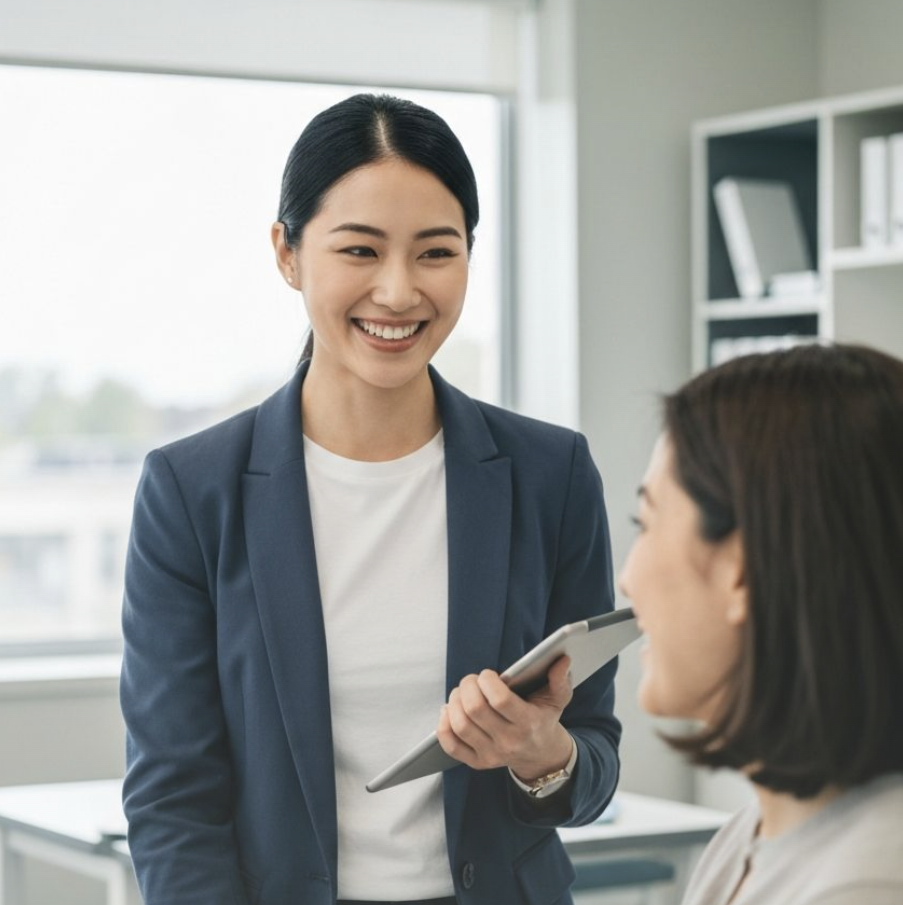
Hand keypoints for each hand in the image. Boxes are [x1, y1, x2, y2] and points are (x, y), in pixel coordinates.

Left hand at [436, 655, 573, 781]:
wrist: (541, 755)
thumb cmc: (544, 719)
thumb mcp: (557, 699)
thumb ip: (560, 679)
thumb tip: (562, 660)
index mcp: (528, 723)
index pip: (500, 701)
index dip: (488, 682)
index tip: (488, 674)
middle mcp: (509, 742)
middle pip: (475, 711)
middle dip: (467, 687)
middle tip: (471, 680)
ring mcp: (492, 754)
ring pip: (461, 726)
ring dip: (454, 702)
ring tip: (460, 692)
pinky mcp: (478, 763)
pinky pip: (452, 746)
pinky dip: (444, 726)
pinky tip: (449, 711)